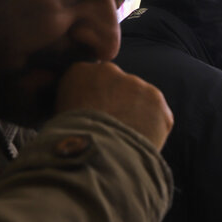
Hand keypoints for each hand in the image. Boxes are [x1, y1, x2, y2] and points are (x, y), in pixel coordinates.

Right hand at [56, 62, 173, 149]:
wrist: (97, 151)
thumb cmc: (73, 141)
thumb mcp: (61, 116)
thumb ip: (75, 103)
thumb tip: (86, 112)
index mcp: (80, 72)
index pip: (94, 82)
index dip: (98, 102)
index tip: (98, 118)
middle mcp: (109, 70)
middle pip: (119, 87)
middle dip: (120, 105)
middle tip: (116, 129)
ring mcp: (135, 83)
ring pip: (141, 99)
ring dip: (139, 115)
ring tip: (128, 138)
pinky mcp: (156, 99)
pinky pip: (160, 114)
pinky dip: (156, 127)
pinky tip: (142, 141)